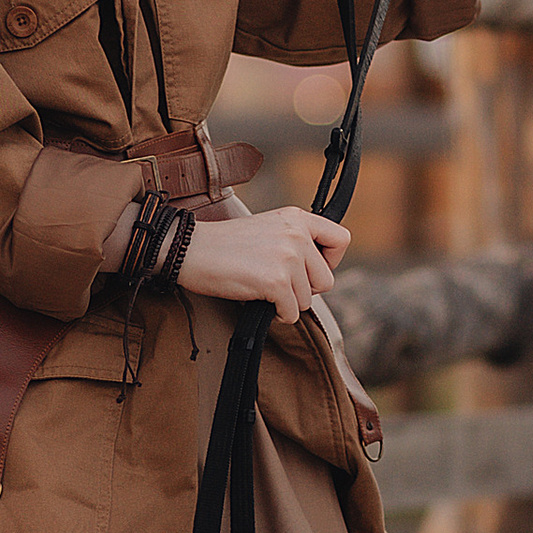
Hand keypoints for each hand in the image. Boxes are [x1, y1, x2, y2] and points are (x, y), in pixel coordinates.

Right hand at [176, 204, 349, 319]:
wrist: (190, 249)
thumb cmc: (225, 245)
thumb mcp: (268, 228)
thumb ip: (295, 241)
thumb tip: (317, 272)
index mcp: (297, 218)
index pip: (341, 239)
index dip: (331, 261)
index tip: (312, 270)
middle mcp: (297, 234)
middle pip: (326, 279)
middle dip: (305, 290)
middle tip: (279, 284)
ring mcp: (288, 257)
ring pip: (308, 299)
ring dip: (287, 302)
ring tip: (262, 287)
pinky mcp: (276, 281)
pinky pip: (291, 312)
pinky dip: (278, 314)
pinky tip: (259, 299)